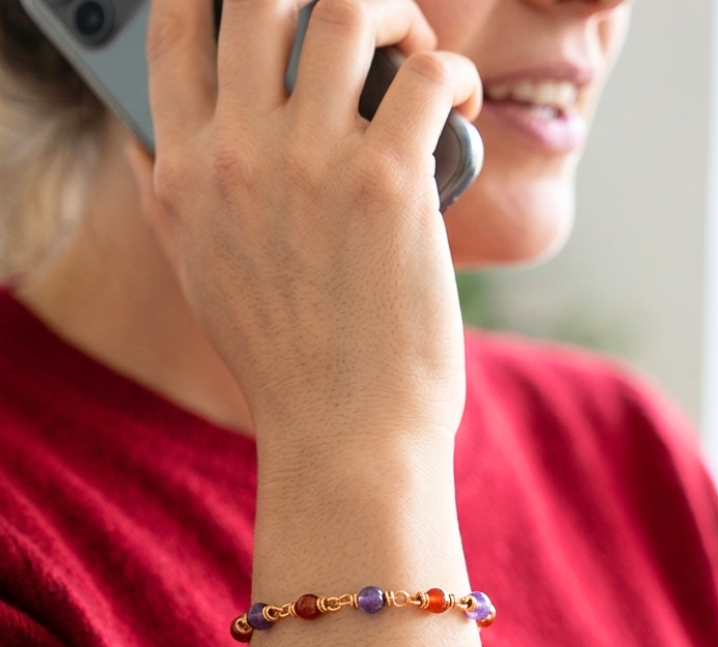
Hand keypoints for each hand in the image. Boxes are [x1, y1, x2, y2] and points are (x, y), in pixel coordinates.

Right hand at [144, 0, 481, 453]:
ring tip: (418, 60)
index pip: (176, 28)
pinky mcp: (387, 185)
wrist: (342, 432)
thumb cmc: (286, 361)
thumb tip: (155, 140)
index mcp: (185, 174)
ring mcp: (311, 166)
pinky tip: (461, 103)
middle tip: (365, 34)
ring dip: (395, 18)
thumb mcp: (202, 276)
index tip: (270, 8)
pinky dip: (454, 75)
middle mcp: (237, 156)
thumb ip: (176, 198)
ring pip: (347, 13)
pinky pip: (427, 76)